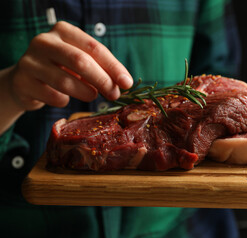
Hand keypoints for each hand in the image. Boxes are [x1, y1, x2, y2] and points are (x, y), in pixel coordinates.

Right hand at [8, 21, 132, 110]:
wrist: (26, 81)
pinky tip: (65, 98)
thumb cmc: (61, 69)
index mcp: (63, 31)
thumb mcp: (80, 62)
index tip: (127, 83)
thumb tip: (123, 84)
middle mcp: (44, 41)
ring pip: (66, 81)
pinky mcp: (22, 82)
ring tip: (92, 96)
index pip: (94, 48)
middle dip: (103, 80)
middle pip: (81, 62)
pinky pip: (53, 96)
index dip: (114, 67)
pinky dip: (65, 101)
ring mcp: (30, 61)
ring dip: (85, 93)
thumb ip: (101, 68)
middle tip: (114, 94)